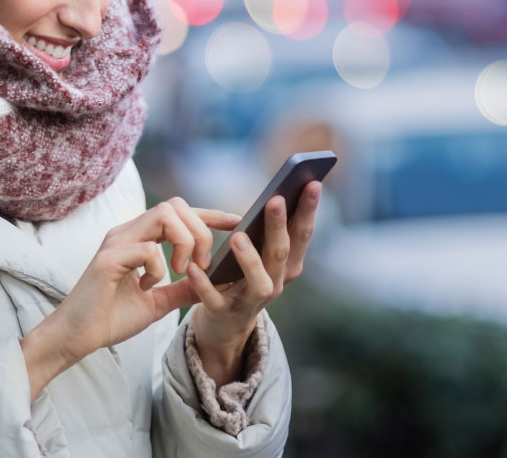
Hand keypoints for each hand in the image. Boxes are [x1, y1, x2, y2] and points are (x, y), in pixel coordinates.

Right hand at [21, 199, 239, 399]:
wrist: (77, 337)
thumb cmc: (111, 317)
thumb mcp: (159, 302)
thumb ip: (185, 288)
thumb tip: (217, 282)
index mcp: (139, 239)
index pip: (180, 213)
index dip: (210, 214)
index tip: (236, 222)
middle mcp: (127, 233)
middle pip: (175, 205)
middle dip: (200, 231)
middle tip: (201, 265)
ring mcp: (116, 243)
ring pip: (163, 215)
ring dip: (183, 242)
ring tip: (181, 271)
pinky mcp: (107, 259)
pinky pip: (147, 248)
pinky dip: (159, 266)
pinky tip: (149, 286)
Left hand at [184, 181, 320, 383]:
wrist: (225, 323)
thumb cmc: (243, 276)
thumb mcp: (261, 255)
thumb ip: (268, 230)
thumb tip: (276, 192)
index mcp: (287, 265)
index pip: (302, 234)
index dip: (309, 210)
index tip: (312, 182)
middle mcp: (275, 283)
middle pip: (281, 254)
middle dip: (279, 227)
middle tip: (275, 200)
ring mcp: (251, 300)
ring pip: (258, 282)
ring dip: (250, 260)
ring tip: (238, 237)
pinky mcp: (223, 312)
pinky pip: (214, 299)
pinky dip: (204, 284)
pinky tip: (194, 267)